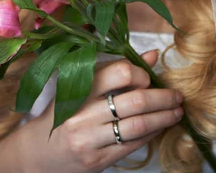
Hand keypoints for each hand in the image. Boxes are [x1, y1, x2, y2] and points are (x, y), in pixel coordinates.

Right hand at [21, 49, 183, 172]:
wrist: (38, 152)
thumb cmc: (63, 113)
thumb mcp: (82, 87)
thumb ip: (116, 72)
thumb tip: (152, 56)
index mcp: (78, 87)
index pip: (119, 72)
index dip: (140, 73)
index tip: (148, 78)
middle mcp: (83, 113)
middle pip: (135, 100)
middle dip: (162, 97)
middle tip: (177, 95)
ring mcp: (90, 139)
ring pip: (138, 125)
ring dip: (163, 117)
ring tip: (176, 112)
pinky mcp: (97, 160)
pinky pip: (132, 144)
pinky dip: (151, 134)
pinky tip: (159, 127)